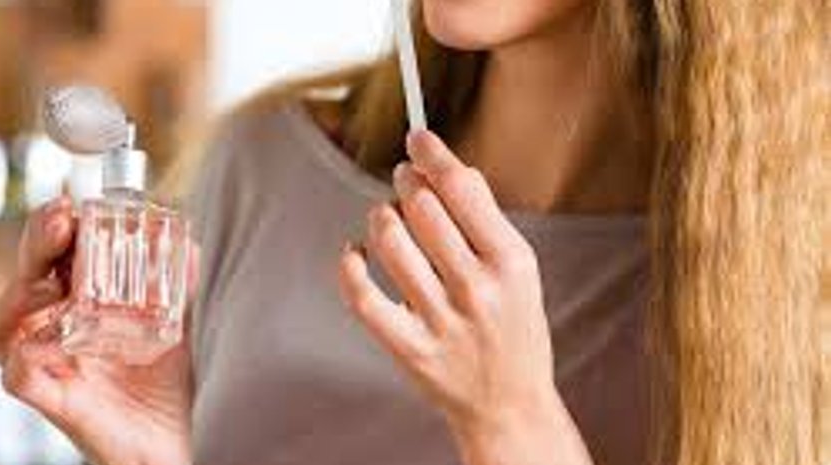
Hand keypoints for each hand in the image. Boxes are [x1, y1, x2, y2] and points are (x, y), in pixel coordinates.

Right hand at [0, 196, 193, 464]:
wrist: (181, 440)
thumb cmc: (172, 381)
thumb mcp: (182, 320)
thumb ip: (182, 282)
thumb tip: (188, 244)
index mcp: (81, 304)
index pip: (54, 255)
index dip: (56, 226)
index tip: (77, 205)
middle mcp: (56, 331)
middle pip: (24, 279)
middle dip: (37, 242)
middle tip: (63, 220)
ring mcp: (53, 367)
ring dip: (18, 295)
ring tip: (52, 283)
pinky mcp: (57, 403)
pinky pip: (19, 377)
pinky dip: (23, 357)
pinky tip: (43, 342)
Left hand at [337, 131, 592, 464]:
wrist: (509, 404)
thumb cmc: (514, 328)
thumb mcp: (520, 270)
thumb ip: (488, 219)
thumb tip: (451, 168)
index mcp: (511, 262)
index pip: (461, 189)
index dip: (432, 155)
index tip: (417, 138)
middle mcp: (477, 288)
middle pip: (421, 208)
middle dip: (405, 181)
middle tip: (402, 178)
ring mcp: (441, 320)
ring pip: (389, 241)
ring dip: (381, 217)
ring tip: (387, 218)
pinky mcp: (409, 347)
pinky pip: (362, 295)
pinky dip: (350, 264)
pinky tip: (356, 253)